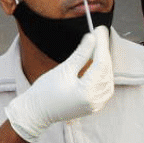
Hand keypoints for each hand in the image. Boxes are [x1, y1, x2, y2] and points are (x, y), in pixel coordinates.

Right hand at [5, 25, 114, 141]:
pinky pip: (104, 87)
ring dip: (104, 62)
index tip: (99, 30)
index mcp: (87, 92)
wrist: (36, 112)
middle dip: (103, 51)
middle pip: (106, 70)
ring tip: (97, 46)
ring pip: (107, 78)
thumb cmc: (45, 92)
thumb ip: (81, 53)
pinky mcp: (94, 106)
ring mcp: (96, 105)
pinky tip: (98, 62)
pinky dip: (102, 73)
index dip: (102, 44)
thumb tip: (92, 37)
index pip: (101, 64)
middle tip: (99, 34)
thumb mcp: (64, 69)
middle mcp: (95, 101)